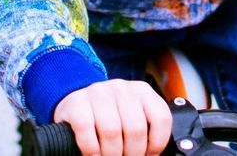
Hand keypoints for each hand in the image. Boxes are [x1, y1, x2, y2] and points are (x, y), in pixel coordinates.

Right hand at [53, 79, 171, 155]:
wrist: (75, 104)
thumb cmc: (108, 117)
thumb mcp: (130, 117)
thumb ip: (143, 130)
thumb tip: (151, 155)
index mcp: (142, 91)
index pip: (161, 118)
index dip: (156, 144)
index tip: (147, 155)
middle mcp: (121, 88)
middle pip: (136, 129)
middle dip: (132, 154)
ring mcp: (98, 92)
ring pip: (111, 131)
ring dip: (111, 154)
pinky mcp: (76, 102)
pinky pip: (86, 129)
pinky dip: (91, 149)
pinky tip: (93, 155)